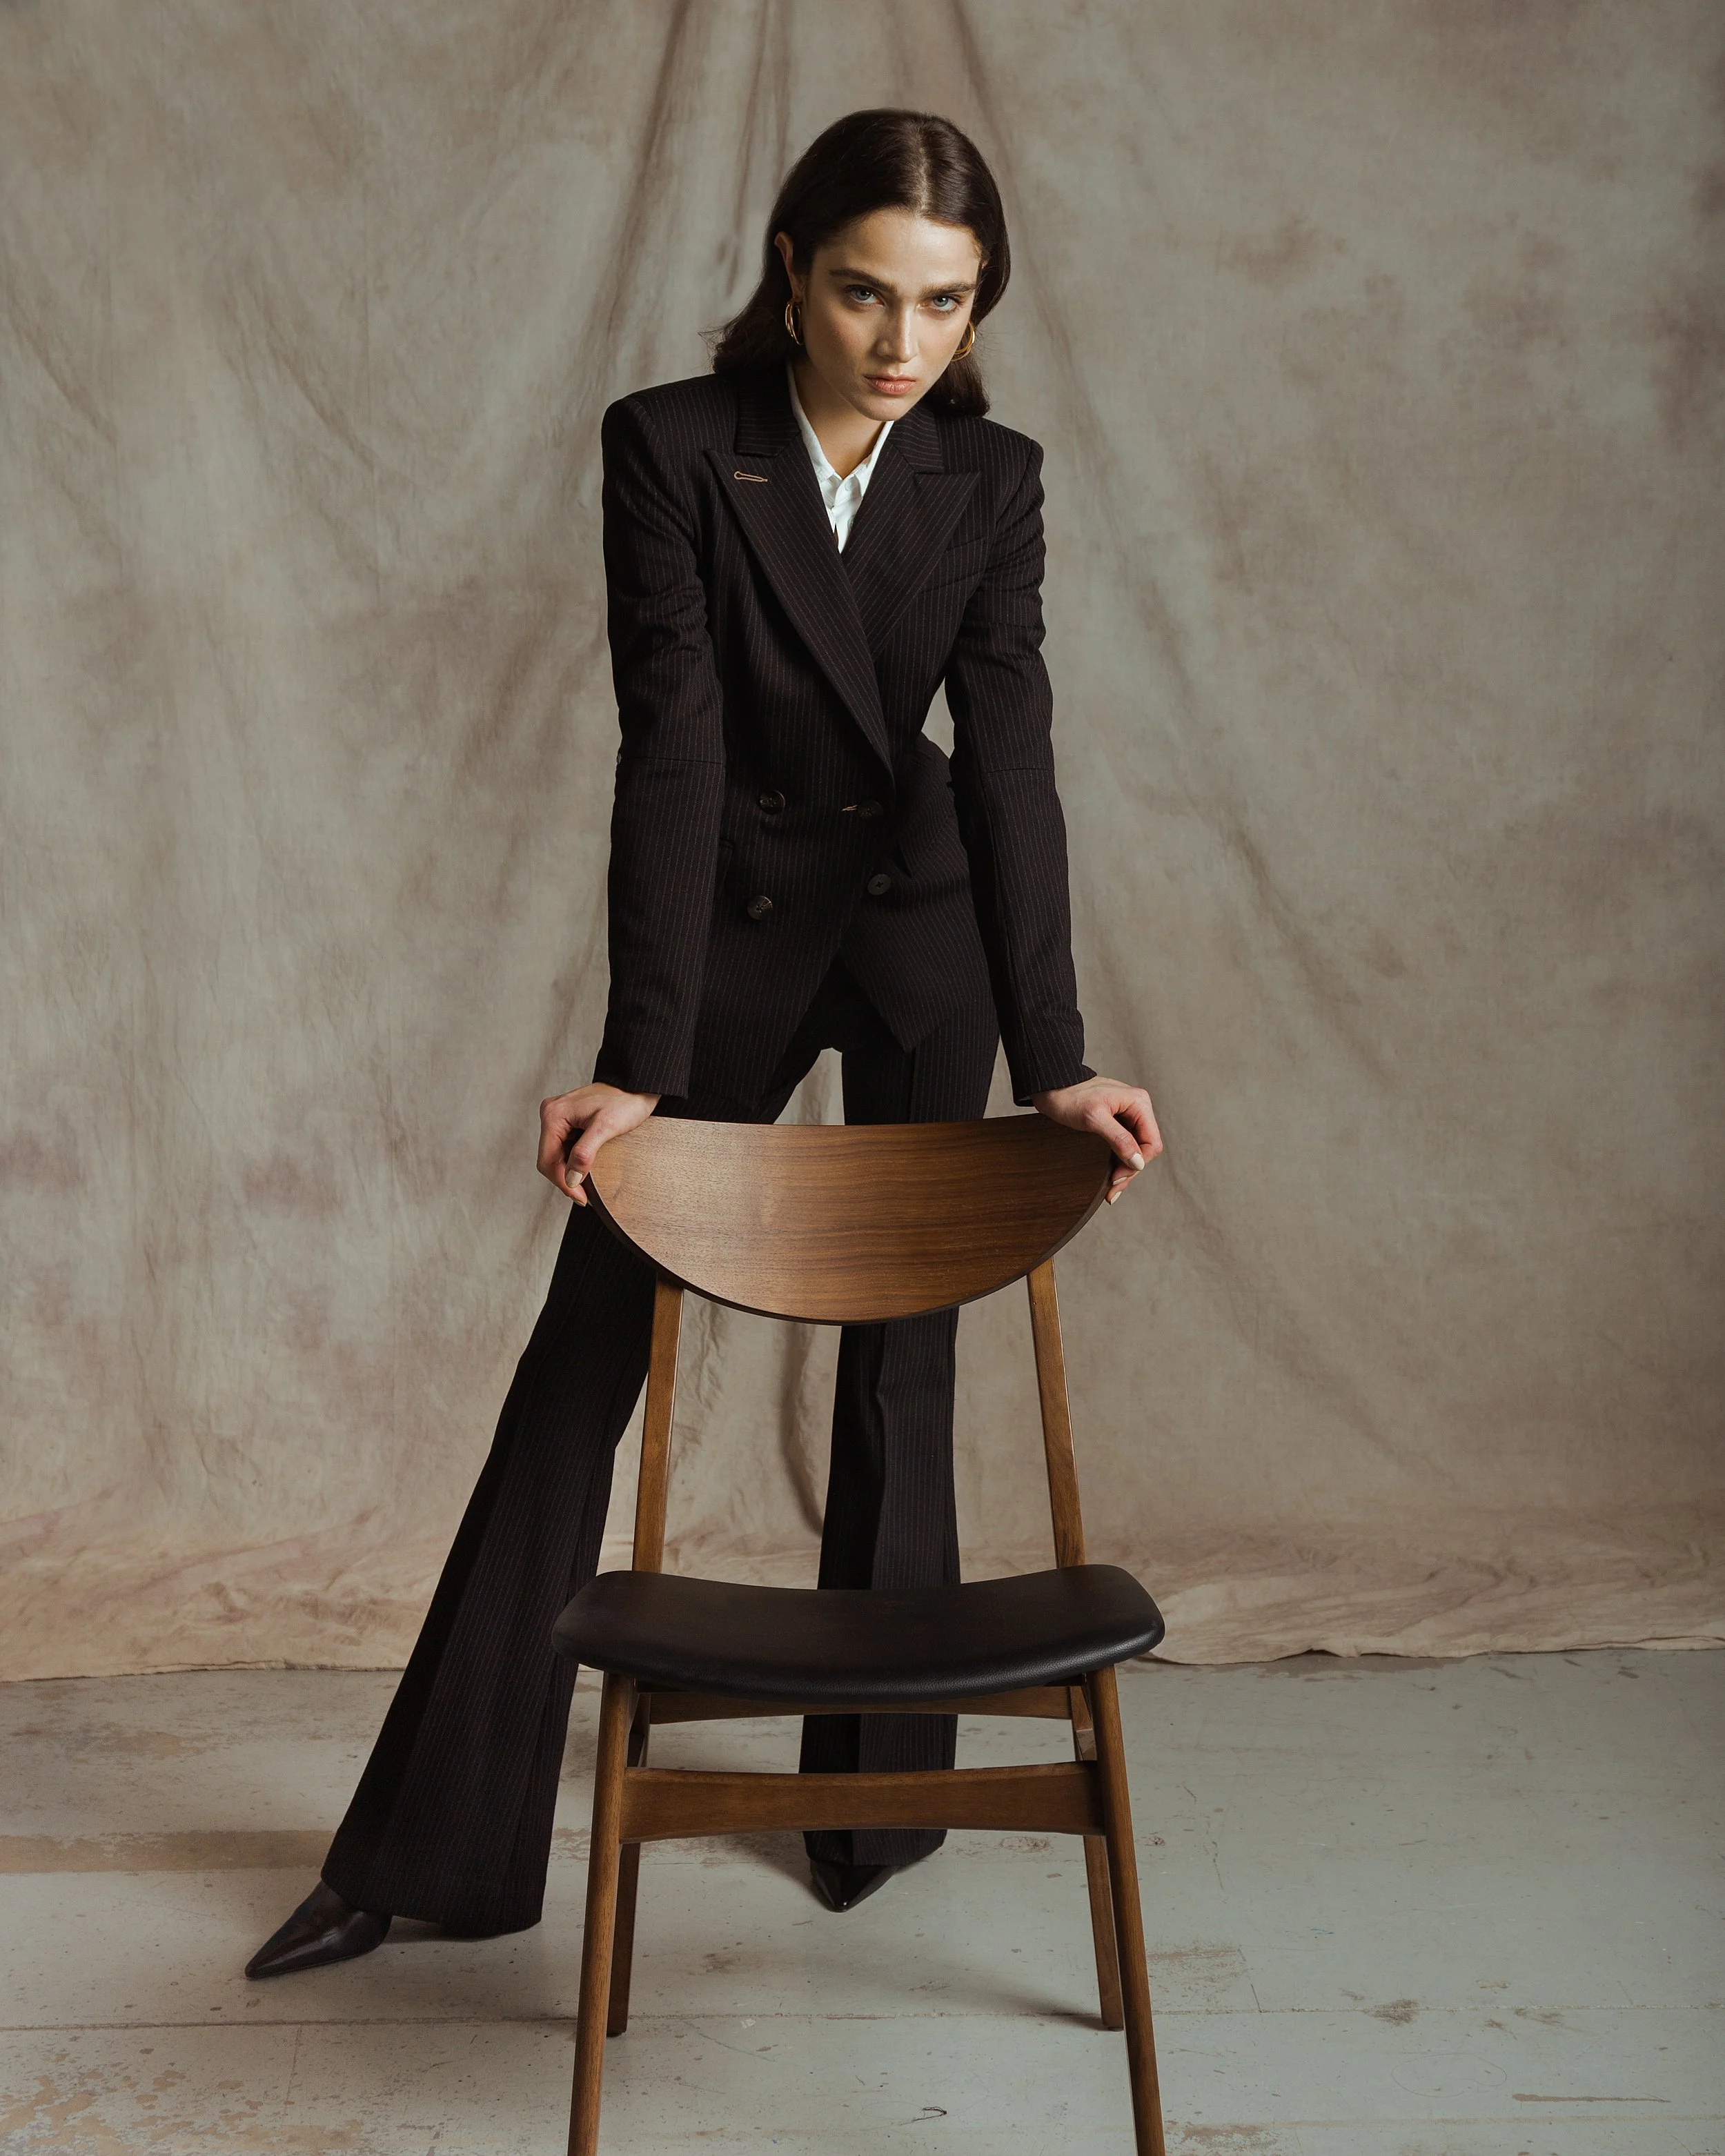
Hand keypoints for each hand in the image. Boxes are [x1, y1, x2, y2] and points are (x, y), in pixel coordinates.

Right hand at [537, 1084, 660, 1204]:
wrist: (638, 1086)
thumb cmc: (626, 1101)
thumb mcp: (606, 1127)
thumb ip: (585, 1153)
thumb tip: (571, 1179)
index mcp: (554, 1114)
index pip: (548, 1160)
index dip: (563, 1183)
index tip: (582, 1198)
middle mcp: (551, 1114)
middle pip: (549, 1159)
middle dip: (565, 1180)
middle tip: (585, 1197)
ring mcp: (558, 1117)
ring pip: (556, 1155)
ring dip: (569, 1172)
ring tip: (586, 1188)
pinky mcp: (568, 1121)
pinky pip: (564, 1147)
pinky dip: (573, 1161)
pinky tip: (585, 1170)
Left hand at [1031, 1076, 1162, 1203]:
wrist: (1050, 1087)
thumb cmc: (1069, 1097)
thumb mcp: (1094, 1119)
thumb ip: (1119, 1139)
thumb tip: (1138, 1162)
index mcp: (1138, 1103)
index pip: (1152, 1143)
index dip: (1137, 1164)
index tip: (1116, 1177)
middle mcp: (1137, 1109)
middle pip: (1144, 1149)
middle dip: (1129, 1170)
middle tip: (1111, 1190)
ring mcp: (1127, 1116)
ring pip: (1134, 1150)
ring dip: (1124, 1170)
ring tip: (1110, 1189)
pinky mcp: (1116, 1123)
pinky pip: (1124, 1146)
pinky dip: (1118, 1162)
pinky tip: (1110, 1175)